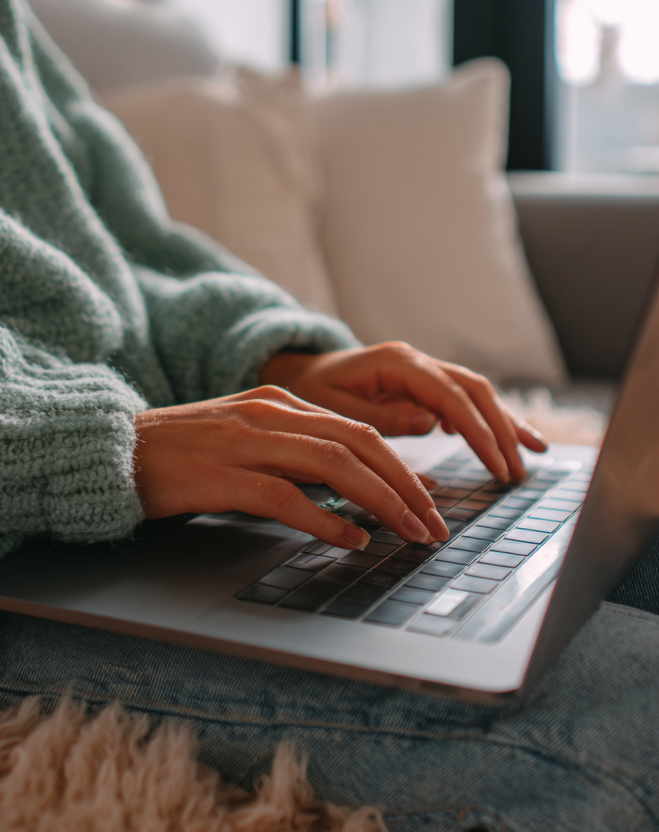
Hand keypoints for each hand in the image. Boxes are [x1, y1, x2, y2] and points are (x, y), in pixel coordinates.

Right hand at [133, 386, 449, 551]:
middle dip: (406, 485)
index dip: (402, 466)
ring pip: (334, 465)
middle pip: (359, 443)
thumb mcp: (244, 443)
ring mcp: (245, 442)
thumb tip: (349, 492)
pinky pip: (287, 497)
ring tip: (410, 534)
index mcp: (277, 404)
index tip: (429, 500)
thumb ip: (292, 456)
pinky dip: (326, 519)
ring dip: (382, 502)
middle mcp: (268, 415)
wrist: (112, 453)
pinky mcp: (222, 476)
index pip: (358, 430)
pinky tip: (351, 539)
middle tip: (435, 524)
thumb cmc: (178, 458)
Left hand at [260, 342, 546, 482]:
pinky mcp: (422, 384)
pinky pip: (462, 400)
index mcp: (396, 362)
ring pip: (475, 392)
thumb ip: (381, 417)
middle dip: (502, 430)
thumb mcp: (334, 410)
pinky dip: (484, 420)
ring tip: (533, 453)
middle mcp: (415, 360)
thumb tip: (431, 422)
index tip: (498, 465)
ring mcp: (421, 370)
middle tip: (519, 471)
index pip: (452, 396)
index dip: (479, 432)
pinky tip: (498, 444)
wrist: (299, 372)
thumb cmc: (311, 392)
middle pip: (474, 389)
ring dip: (504, 422)